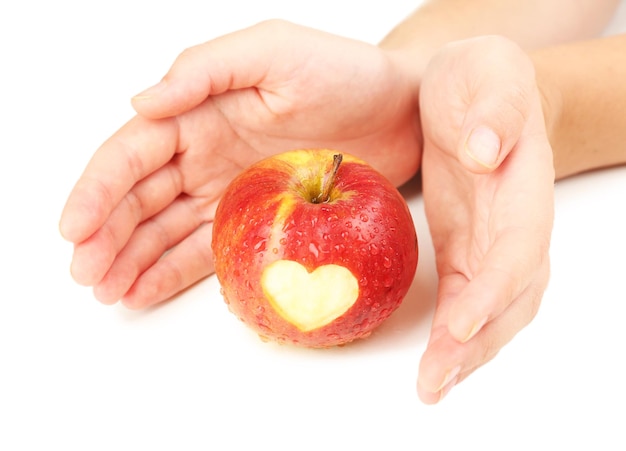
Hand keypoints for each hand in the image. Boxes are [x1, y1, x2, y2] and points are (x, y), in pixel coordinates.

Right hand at [59, 20, 421, 307]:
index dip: (98, 190)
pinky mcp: (258, 220)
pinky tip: (144, 290)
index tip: (73, 229)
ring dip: (131, 260)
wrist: (402, 112)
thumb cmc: (345, 72)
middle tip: (84, 275)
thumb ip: (204, 70)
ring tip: (106, 292)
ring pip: (165, 230)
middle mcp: (206, 153)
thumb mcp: (273, 51)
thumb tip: (142, 102)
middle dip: (106, 235)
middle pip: (140, 198)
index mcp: (200, 112)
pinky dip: (173, 271)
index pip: (133, 153)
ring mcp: (230, 190)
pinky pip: (206, 249)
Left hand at [417, 36, 554, 402]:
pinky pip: (466, 301)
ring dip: (465, 353)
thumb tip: (486, 151)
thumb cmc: (481, 79)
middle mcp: (516, 227)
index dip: (494, 291)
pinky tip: (433, 359)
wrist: (475, 95)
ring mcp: (493, 244)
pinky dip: (451, 334)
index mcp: (524, 188)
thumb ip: (494, 109)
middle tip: (435, 380)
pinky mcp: (467, 251)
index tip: (459, 325)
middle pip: (509, 298)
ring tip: (431, 386)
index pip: (518, 250)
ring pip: (492, 311)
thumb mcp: (486, 73)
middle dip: (477, 344)